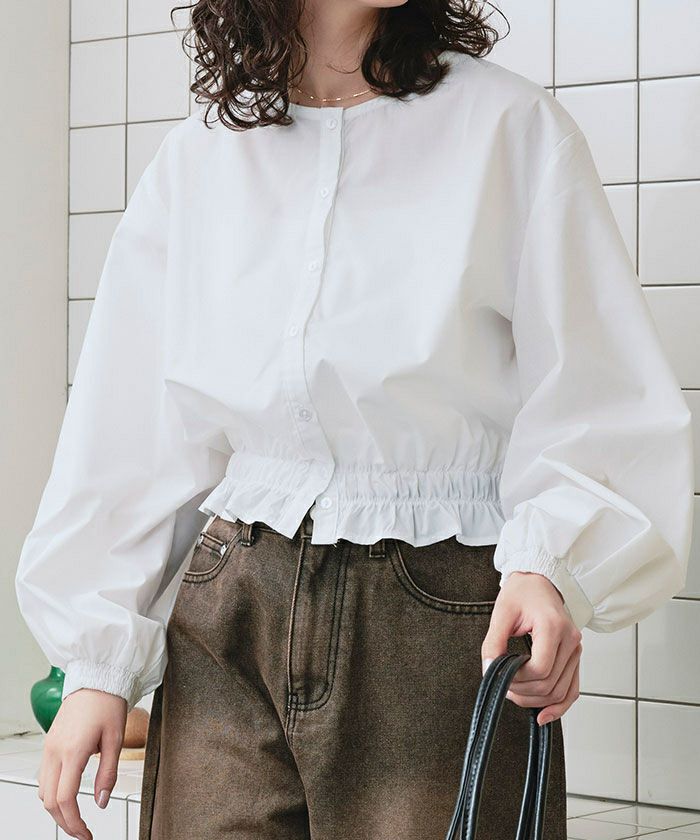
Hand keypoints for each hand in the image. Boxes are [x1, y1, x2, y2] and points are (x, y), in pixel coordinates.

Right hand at [38, 688, 126, 838]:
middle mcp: (54, 751)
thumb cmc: (108, 703)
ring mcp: (48, 747)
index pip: (65, 799)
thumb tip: (101, 802)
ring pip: (43, 791)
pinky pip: (44, 776)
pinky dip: (52, 793)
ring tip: (76, 817)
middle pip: (49, 801)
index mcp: (72, 751)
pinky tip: (68, 795)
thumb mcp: (116, 739)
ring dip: (56, 809)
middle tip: (82, 832)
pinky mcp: (49, 743)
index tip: (87, 834)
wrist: (97, 678)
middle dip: (64, 822)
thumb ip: (108, 773)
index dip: (74, 823)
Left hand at [481, 571, 582, 726]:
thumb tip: (489, 669)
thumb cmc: (522, 593)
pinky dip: (559, 706)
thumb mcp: (502, 612)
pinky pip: (572, 690)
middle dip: (522, 692)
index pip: (540, 668)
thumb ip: (493, 642)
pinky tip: (543, 715)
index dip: (518, 679)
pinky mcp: (574, 657)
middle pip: (550, 684)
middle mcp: (570, 640)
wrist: (539, 582)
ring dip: (535, 701)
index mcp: (553, 626)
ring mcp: (575, 650)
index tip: (500, 674)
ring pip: (560, 691)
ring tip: (514, 694)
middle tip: (502, 686)